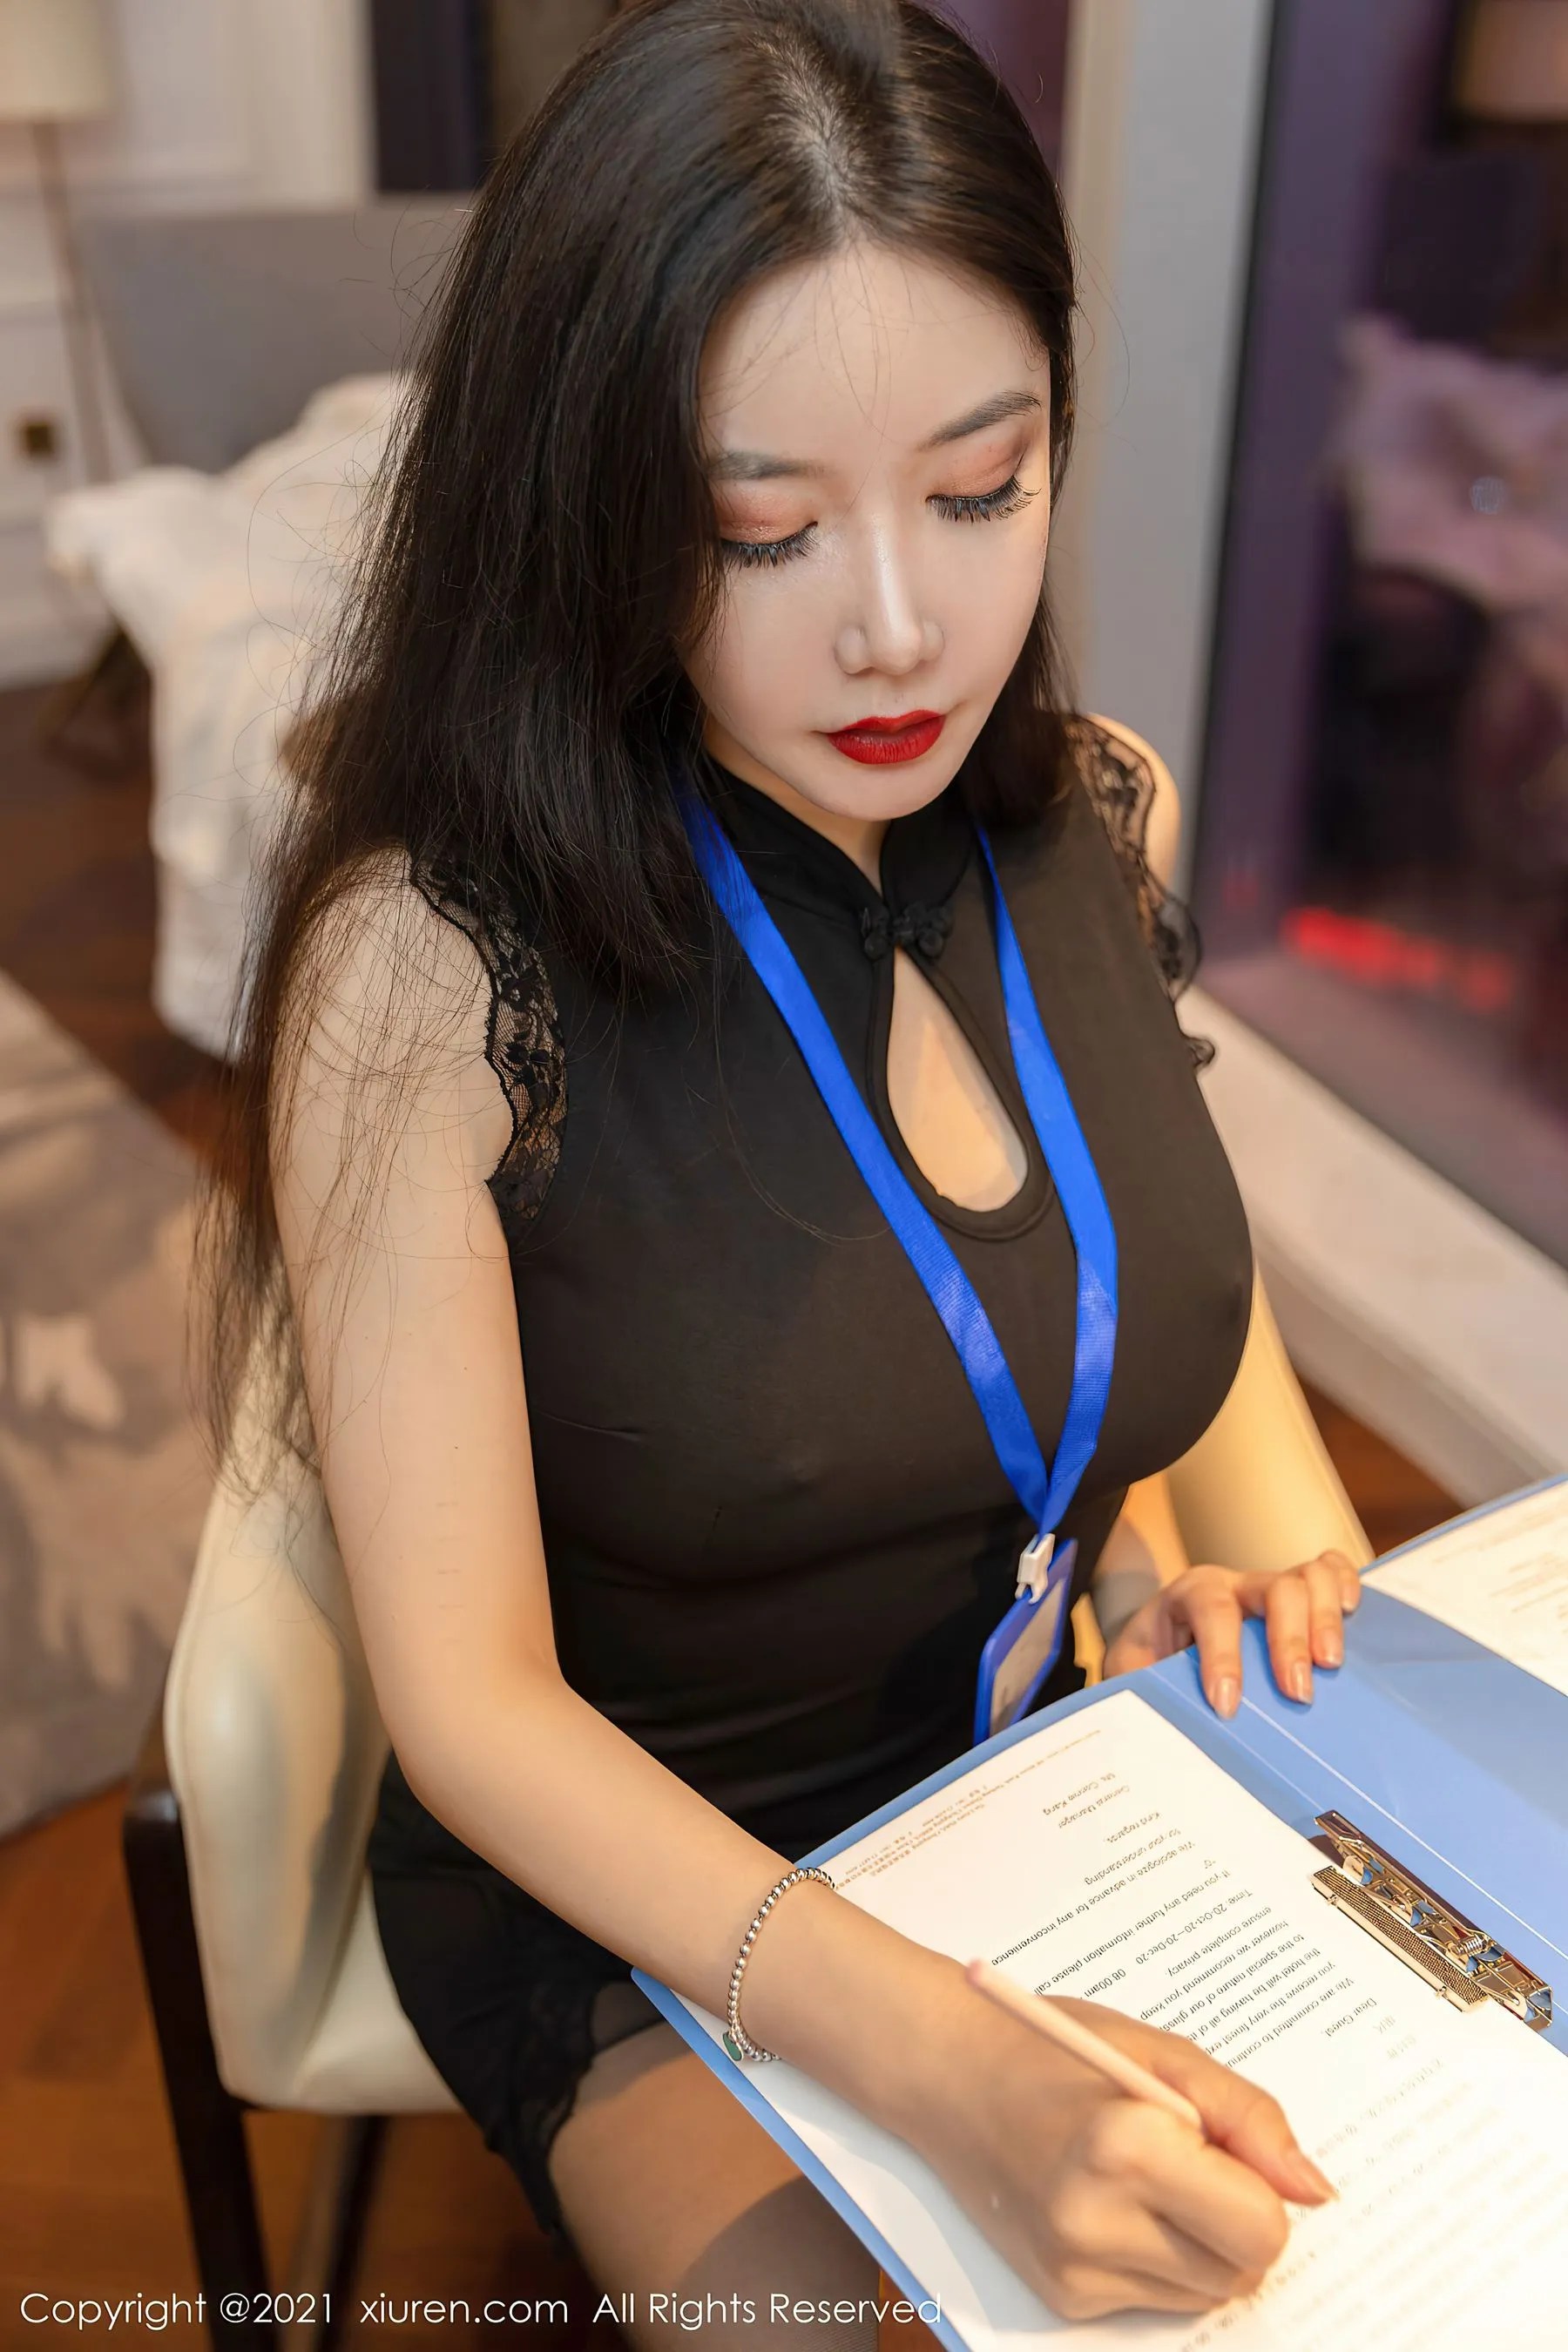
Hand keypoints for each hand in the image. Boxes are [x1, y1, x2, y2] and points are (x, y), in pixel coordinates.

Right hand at [907, 1973, 1332, 2320]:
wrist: (947, 2075)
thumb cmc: (1054, 2048)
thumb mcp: (1159, 2053)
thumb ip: (1247, 2117)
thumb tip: (1315, 2191)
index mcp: (1127, 2145)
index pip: (1263, 2228)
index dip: (1261, 2188)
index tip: (1223, 2146)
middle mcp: (1098, 2220)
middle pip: (1242, 2272)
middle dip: (1235, 2219)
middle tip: (1185, 2157)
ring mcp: (1076, 2268)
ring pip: (1206, 2293)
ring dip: (1199, 2242)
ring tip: (1142, 2176)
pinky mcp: (1063, 2298)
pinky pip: (1156, 2297)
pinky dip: (1154, 2256)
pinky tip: (1108, 2201)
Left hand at [1101, 1552, 1361, 1716]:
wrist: (1155, 1647)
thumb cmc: (1148, 1665)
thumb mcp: (1133, 1676)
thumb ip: (1144, 1690)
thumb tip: (1163, 1727)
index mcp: (1189, 1595)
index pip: (1210, 1607)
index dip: (1222, 1655)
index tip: (1226, 1705)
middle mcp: (1235, 1584)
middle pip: (1274, 1588)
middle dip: (1289, 1640)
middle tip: (1298, 1695)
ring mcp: (1269, 1588)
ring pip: (1308, 1577)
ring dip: (1325, 1619)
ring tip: (1331, 1664)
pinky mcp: (1298, 1601)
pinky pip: (1330, 1571)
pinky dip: (1346, 1584)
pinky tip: (1354, 1613)